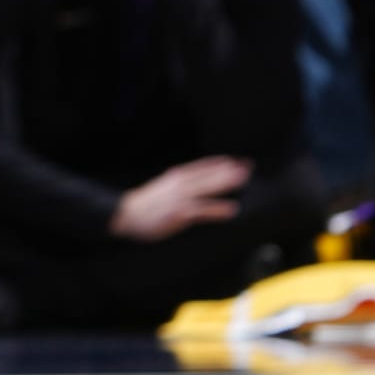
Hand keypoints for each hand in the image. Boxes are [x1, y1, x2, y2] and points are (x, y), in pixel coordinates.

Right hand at [111, 156, 251, 240]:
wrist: (126, 213)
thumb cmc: (145, 204)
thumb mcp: (163, 187)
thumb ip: (179, 184)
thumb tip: (193, 183)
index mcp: (176, 176)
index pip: (202, 166)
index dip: (220, 163)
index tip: (235, 160)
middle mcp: (181, 184)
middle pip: (209, 174)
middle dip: (229, 170)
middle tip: (248, 166)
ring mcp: (181, 198)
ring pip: (208, 188)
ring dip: (227, 182)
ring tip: (243, 179)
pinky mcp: (180, 213)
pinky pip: (203, 211)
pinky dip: (218, 209)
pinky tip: (231, 209)